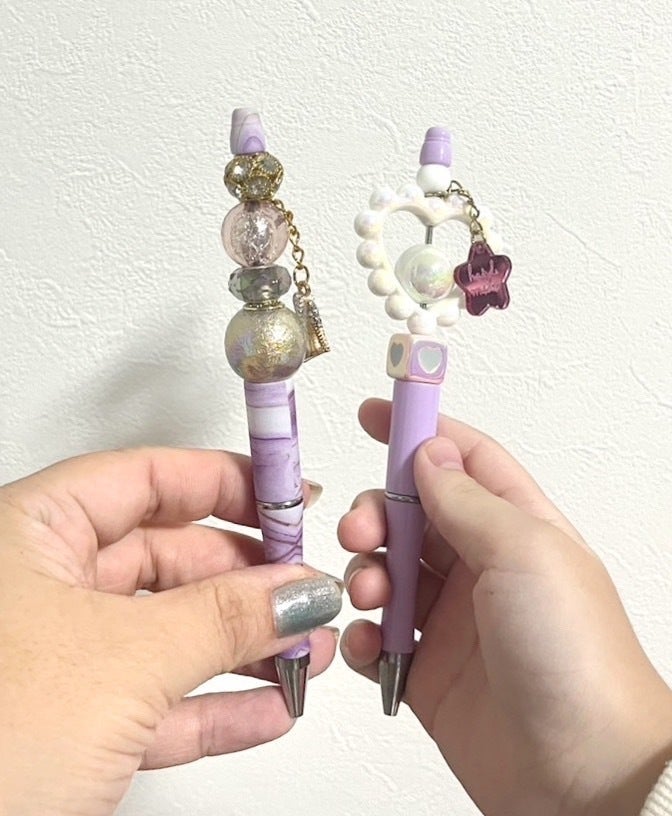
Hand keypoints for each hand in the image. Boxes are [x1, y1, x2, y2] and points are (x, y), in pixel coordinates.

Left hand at [0, 448, 340, 815]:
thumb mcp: (123, 659)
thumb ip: (224, 615)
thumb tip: (300, 589)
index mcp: (33, 533)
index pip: (147, 479)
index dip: (225, 484)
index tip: (287, 500)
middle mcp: (43, 586)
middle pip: (169, 557)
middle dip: (249, 579)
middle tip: (310, 589)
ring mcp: (59, 658)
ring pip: (170, 632)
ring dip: (245, 646)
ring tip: (306, 652)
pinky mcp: (71, 725)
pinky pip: (160, 700)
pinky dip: (216, 705)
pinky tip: (270, 708)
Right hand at [339, 399, 671, 815]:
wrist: (583, 779)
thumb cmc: (575, 659)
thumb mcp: (524, 552)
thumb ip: (466, 499)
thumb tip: (427, 453)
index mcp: (516, 528)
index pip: (462, 460)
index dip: (417, 433)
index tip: (373, 415)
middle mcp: (484, 569)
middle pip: (411, 516)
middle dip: (376, 514)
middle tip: (361, 529)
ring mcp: (455, 623)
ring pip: (387, 573)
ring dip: (364, 573)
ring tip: (369, 596)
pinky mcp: (429, 675)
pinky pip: (376, 639)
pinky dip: (360, 636)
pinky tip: (367, 644)